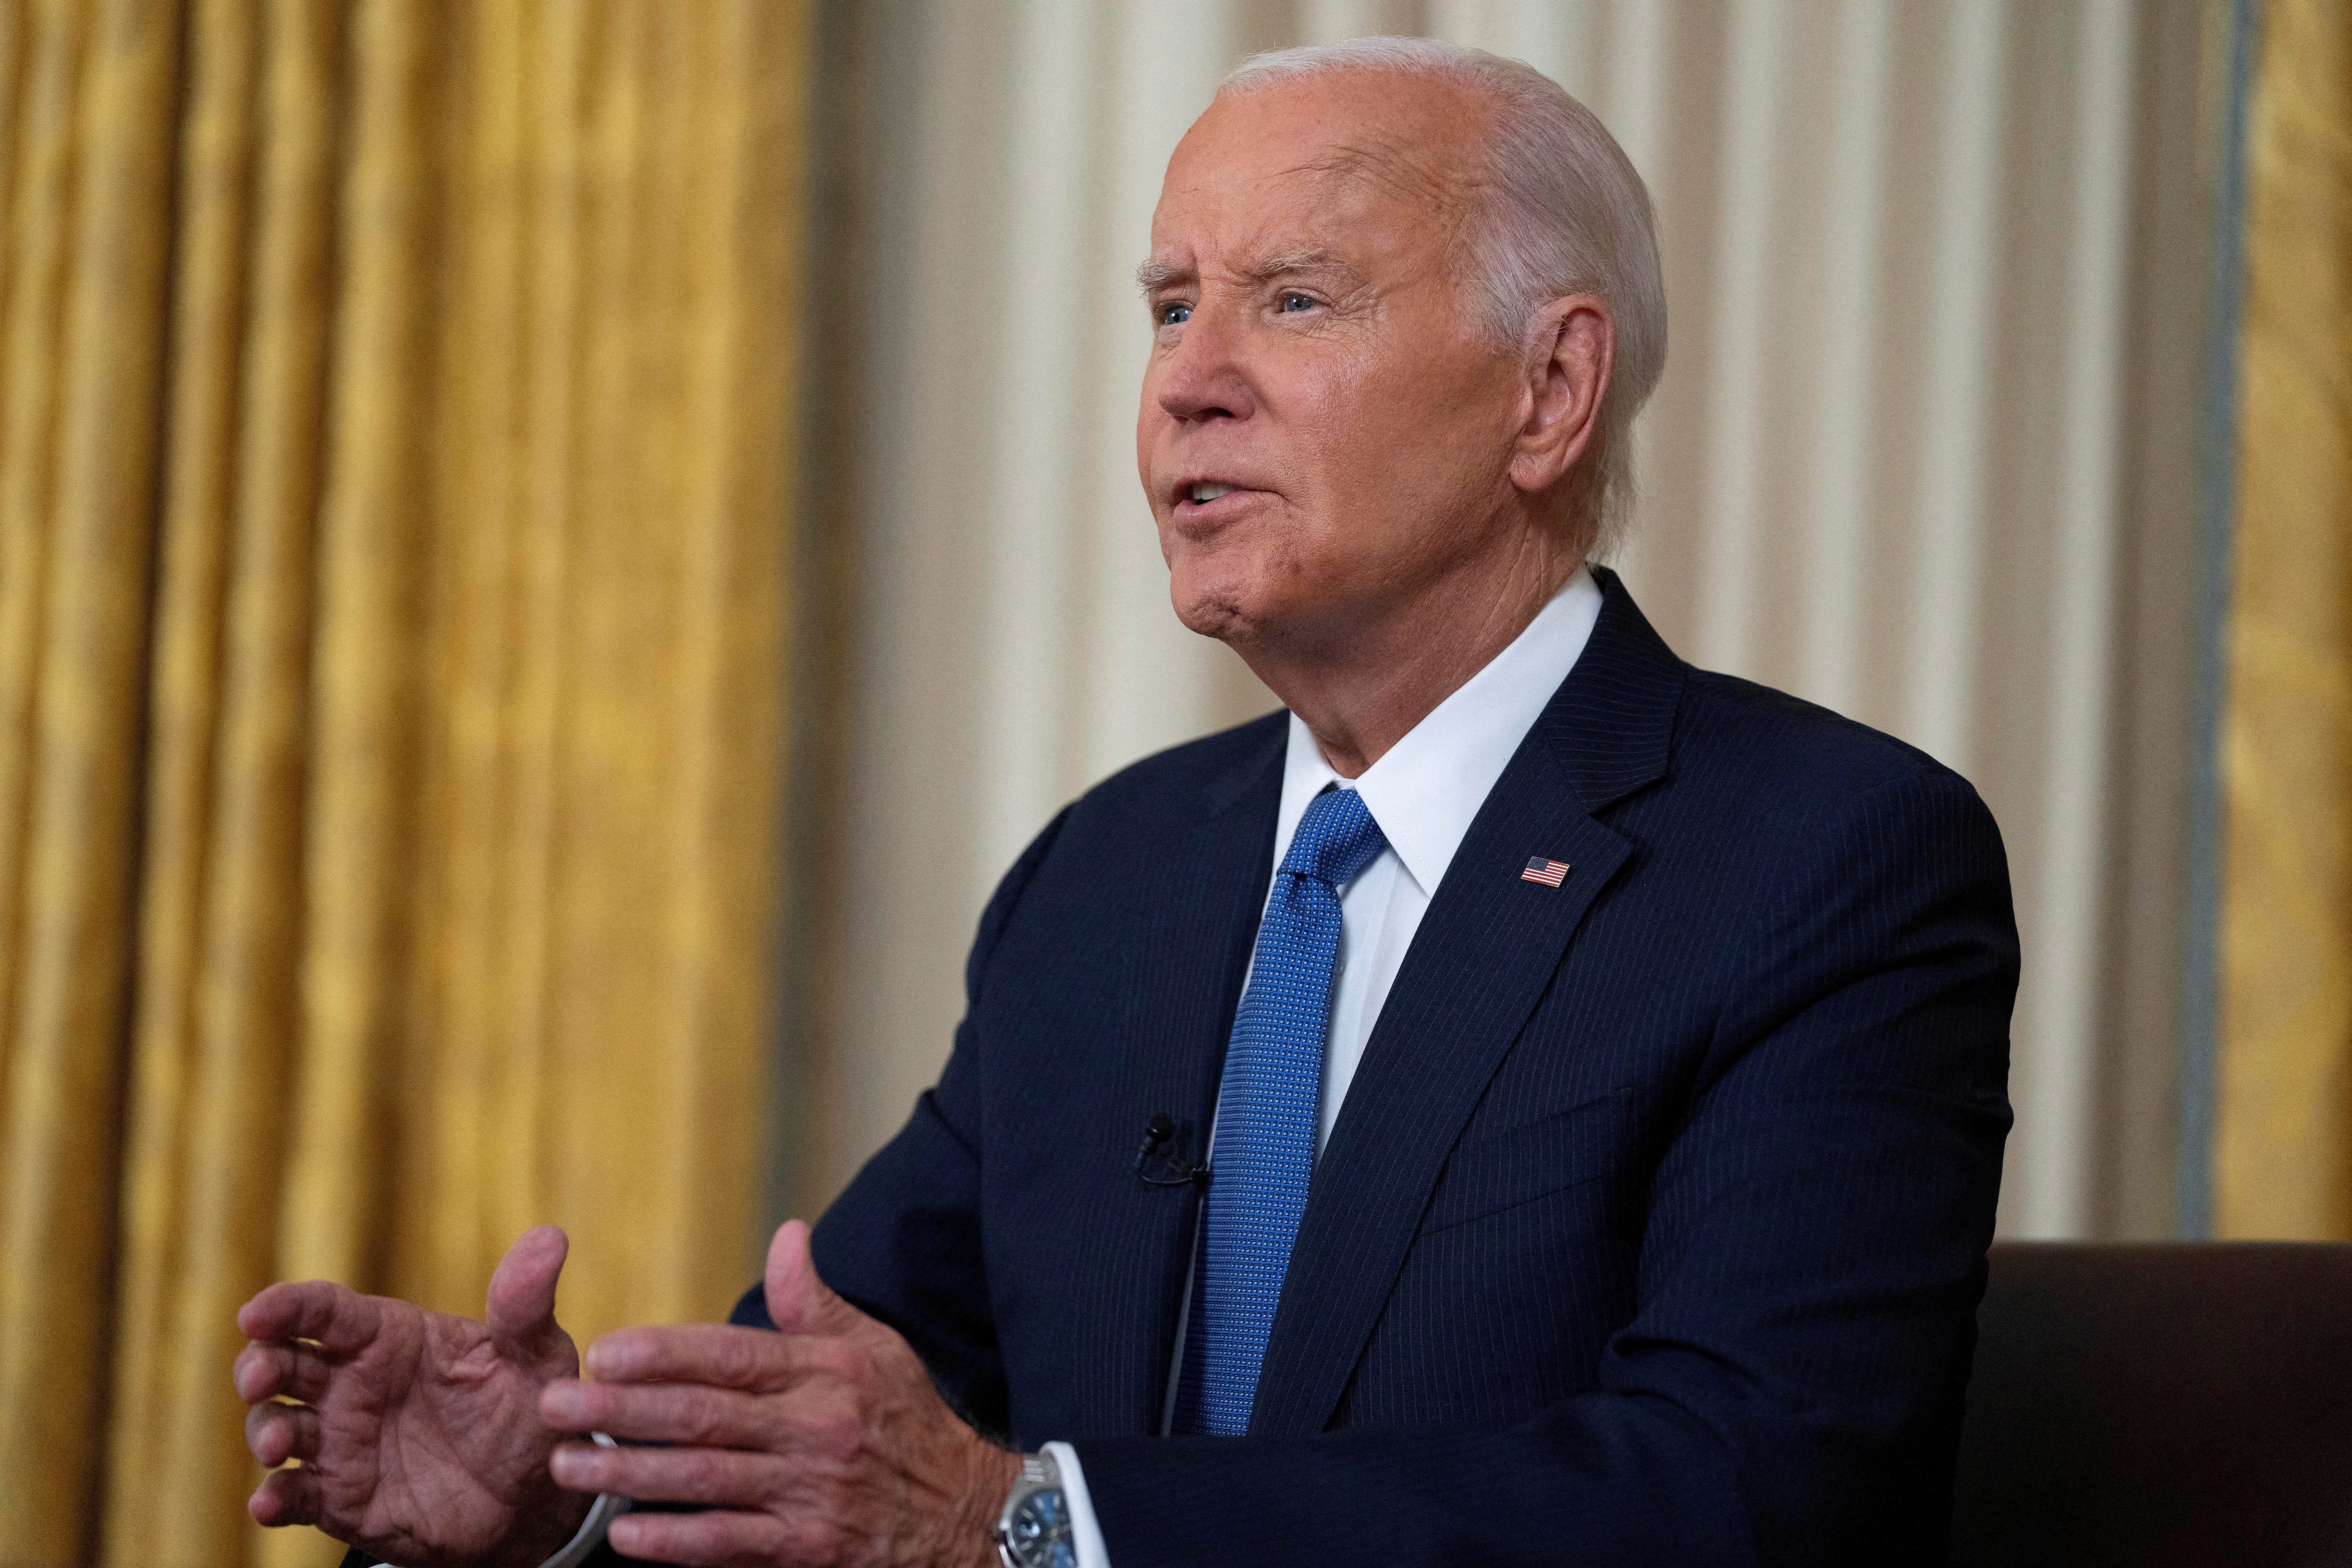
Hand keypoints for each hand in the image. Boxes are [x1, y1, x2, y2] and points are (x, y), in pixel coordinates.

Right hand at [235, 1226, 595, 1567]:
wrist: (533, 1495)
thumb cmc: (529, 1411)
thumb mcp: (536, 1357)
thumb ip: (526, 1306)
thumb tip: (550, 1237)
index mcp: (391, 1337)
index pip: (326, 1310)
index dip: (286, 1305)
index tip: (255, 1313)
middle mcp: (353, 1384)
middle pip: (283, 1361)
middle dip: (259, 1364)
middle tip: (259, 1377)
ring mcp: (341, 1441)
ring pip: (277, 1424)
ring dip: (265, 1430)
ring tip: (277, 1445)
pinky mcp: (339, 1497)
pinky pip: (293, 1494)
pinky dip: (275, 1499)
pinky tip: (271, 1503)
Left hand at [539, 1220, 1021, 1567]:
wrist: (965, 1513)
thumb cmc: (907, 1420)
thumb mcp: (874, 1349)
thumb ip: (814, 1302)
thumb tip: (786, 1234)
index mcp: (827, 1372)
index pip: (732, 1356)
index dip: (665, 1354)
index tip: (604, 1352)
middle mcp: (817, 1428)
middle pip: (705, 1415)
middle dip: (621, 1411)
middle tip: (553, 1406)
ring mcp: (812, 1493)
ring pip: (705, 1479)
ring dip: (629, 1473)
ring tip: (565, 1465)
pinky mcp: (809, 1549)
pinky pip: (731, 1545)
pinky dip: (676, 1540)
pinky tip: (626, 1532)